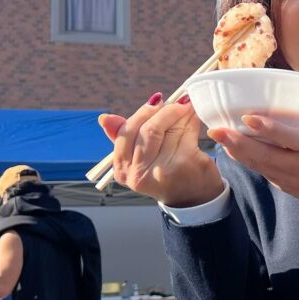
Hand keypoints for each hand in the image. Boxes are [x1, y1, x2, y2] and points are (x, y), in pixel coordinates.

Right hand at [98, 94, 224, 207]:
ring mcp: (163, 170)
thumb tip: (104, 118)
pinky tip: (194, 116)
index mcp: (123, 170)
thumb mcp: (139, 158)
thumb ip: (123, 138)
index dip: (143, 113)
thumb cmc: (163, 172)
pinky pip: (186, 133)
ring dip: (180, 113)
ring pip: (169, 129)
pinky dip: (192, 121)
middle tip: (177, 100)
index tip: (157, 100)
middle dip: (165, 110)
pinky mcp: (185, 164)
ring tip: (187, 106)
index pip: (127, 132)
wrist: (192, 198)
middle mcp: (139, 173)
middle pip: (149, 130)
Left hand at [210, 61, 298, 204]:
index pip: (287, 138)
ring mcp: (290, 178)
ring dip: (237, 152)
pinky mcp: (284, 186)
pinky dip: (246, 161)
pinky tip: (232, 149)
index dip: (267, 128)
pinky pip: (262, 172)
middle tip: (216, 131)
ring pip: (258, 165)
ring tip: (218, 137)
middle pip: (264, 155)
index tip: (247, 117)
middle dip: (238, 143)